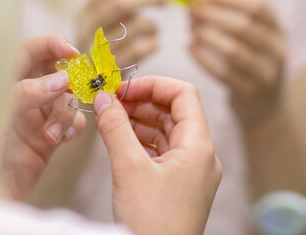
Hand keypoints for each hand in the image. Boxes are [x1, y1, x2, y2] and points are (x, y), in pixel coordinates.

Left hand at [3, 35, 85, 199]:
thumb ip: (28, 92)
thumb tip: (62, 80)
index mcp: (0, 82)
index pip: (28, 50)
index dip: (50, 45)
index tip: (72, 52)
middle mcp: (19, 95)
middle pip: (52, 71)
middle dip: (67, 78)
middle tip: (74, 87)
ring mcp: (33, 117)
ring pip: (65, 98)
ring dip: (66, 111)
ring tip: (53, 133)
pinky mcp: (46, 139)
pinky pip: (71, 122)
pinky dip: (72, 127)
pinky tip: (62, 139)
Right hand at [77, 0, 164, 66]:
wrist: (95, 89)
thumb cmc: (111, 49)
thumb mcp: (110, 23)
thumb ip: (130, 0)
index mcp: (86, 12)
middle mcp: (87, 30)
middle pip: (121, 2)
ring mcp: (98, 51)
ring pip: (136, 25)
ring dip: (153, 25)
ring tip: (153, 31)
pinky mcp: (112, 71)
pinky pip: (142, 49)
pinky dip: (153, 43)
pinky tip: (153, 45)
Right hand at [93, 76, 221, 234]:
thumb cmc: (151, 224)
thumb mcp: (128, 168)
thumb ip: (115, 127)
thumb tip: (105, 98)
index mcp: (199, 147)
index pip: (183, 95)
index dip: (153, 85)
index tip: (124, 88)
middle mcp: (200, 156)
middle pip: (174, 112)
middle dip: (142, 102)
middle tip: (112, 100)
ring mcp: (190, 172)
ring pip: (166, 131)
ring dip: (139, 120)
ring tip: (111, 116)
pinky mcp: (178, 185)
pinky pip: (161, 151)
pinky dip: (140, 140)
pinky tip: (119, 137)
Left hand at [190, 0, 285, 121]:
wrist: (265, 108)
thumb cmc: (250, 64)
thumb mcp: (253, 41)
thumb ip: (233, 18)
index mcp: (279, 32)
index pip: (258, 8)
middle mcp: (277, 52)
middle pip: (244, 27)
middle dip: (214, 16)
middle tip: (191, 12)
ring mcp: (266, 74)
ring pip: (234, 51)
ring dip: (208, 36)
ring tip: (191, 29)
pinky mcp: (249, 93)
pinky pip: (223, 73)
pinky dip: (204, 59)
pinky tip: (190, 47)